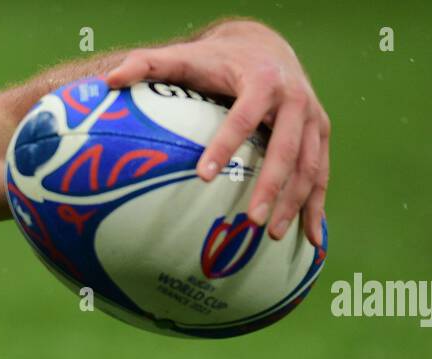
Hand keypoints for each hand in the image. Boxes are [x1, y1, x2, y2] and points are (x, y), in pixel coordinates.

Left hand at [106, 20, 329, 244]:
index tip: (204, 176)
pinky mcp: (320, 135)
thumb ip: (146, 64)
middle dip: (271, 186)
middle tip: (251, 221)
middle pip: (286, 149)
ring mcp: (313, 119)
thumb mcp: (186, 57)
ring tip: (272, 235)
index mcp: (262, 81)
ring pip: (308, 166)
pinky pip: (321, 174)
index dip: (225, 145)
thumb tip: (109, 80)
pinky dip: (317, 207)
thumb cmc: (218, 60)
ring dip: (294, 203)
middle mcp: (295, 99)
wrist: (267, 47)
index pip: (244, 117)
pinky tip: (312, 239)